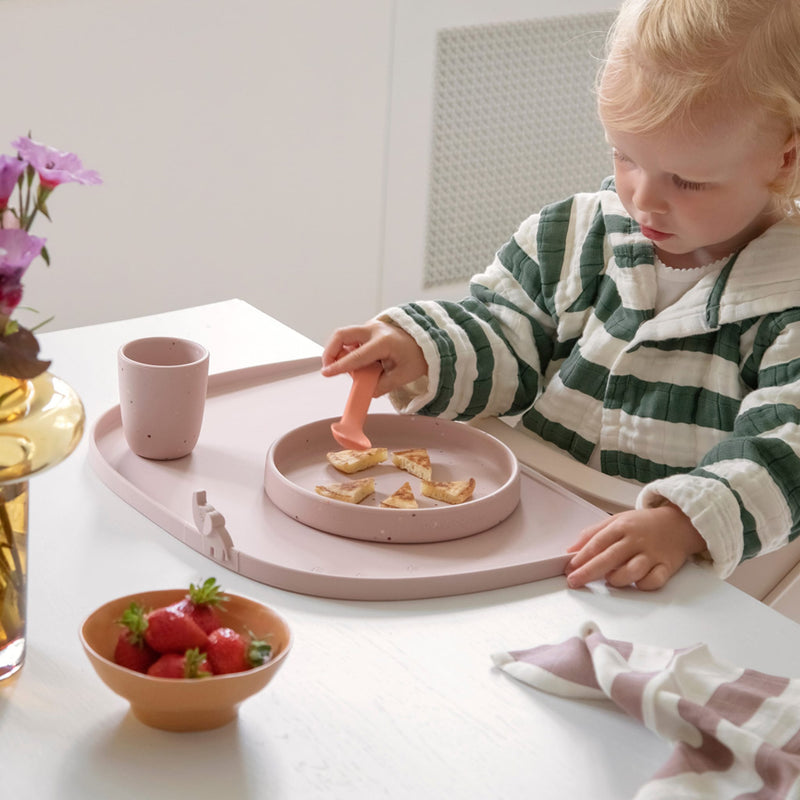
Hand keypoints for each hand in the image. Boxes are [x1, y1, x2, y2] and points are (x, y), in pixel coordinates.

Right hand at [320, 319, 427, 395]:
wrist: (427, 341)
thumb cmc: (417, 356)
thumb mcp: (404, 376)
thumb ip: (383, 385)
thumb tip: (366, 391)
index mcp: (384, 342)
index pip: (356, 356)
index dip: (340, 366)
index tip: (327, 373)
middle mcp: (375, 330)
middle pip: (342, 335)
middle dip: (330, 351)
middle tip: (328, 369)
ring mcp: (370, 327)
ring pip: (343, 336)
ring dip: (338, 351)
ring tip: (349, 369)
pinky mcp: (367, 329)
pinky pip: (350, 338)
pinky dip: (347, 351)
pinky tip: (358, 363)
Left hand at [564, 502, 705, 590]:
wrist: (680, 523)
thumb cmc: (644, 524)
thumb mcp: (616, 520)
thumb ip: (593, 534)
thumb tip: (571, 550)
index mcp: (622, 526)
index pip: (598, 542)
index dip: (582, 557)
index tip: (569, 568)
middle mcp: (636, 540)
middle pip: (610, 558)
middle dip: (589, 572)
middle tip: (574, 581)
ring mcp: (652, 554)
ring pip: (632, 571)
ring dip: (616, 579)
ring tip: (609, 580)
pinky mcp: (667, 566)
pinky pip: (654, 580)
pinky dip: (643, 585)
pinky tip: (635, 583)